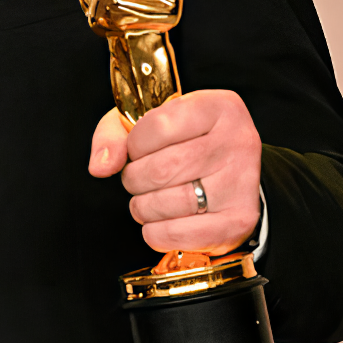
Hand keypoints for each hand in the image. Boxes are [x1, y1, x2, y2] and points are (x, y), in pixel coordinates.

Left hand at [88, 90, 261, 254]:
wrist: (233, 178)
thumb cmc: (187, 144)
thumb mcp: (149, 122)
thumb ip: (115, 134)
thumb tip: (100, 166)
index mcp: (218, 107)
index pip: (157, 125)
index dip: (135, 144)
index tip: (139, 150)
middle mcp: (238, 142)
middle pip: (159, 169)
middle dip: (134, 179)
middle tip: (140, 179)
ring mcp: (242, 183)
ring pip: (164, 203)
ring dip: (143, 206)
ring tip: (151, 199)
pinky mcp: (239, 221)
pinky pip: (175, 234)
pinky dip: (156, 232)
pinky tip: (163, 221)